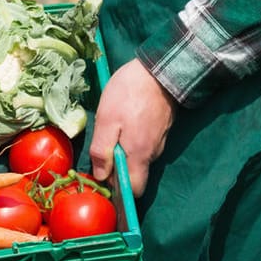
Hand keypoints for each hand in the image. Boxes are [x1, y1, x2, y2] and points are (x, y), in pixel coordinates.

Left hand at [89, 58, 176, 198]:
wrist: (159, 70)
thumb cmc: (129, 93)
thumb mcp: (107, 120)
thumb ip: (102, 150)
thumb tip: (100, 176)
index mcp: (139, 155)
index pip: (134, 190)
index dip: (117, 189)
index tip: (101, 177)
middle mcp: (152, 154)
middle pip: (135, 176)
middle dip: (118, 171)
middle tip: (102, 152)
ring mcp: (159, 142)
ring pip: (138, 160)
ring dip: (123, 153)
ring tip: (111, 133)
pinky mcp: (160, 131)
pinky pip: (144, 146)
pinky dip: (132, 142)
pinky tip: (123, 126)